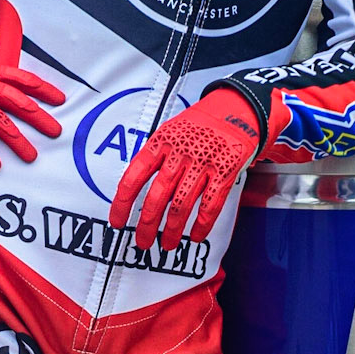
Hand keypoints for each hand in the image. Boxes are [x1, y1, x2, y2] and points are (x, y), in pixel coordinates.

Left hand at [109, 90, 259, 251]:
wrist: (237, 108)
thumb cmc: (199, 125)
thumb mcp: (169, 131)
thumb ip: (154, 157)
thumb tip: (134, 188)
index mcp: (160, 143)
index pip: (133, 177)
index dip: (122, 203)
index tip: (117, 221)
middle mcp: (179, 155)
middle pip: (157, 197)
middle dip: (146, 224)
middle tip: (142, 242)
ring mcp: (202, 165)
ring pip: (181, 205)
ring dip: (171, 230)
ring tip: (166, 244)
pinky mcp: (224, 173)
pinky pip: (210, 205)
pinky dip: (202, 225)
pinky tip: (194, 236)